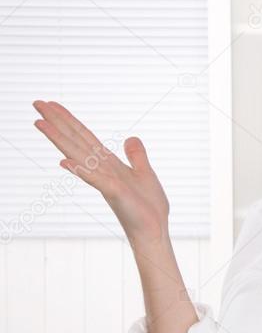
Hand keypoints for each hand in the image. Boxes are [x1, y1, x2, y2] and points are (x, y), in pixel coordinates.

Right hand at [32, 100, 169, 243]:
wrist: (153, 230)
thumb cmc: (148, 207)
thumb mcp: (145, 173)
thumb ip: (136, 156)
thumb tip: (131, 138)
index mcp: (109, 164)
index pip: (85, 137)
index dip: (69, 120)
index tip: (52, 104)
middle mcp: (101, 170)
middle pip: (76, 141)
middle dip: (57, 122)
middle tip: (36, 103)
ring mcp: (105, 182)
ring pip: (78, 156)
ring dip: (60, 140)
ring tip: (40, 123)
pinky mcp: (114, 194)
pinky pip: (96, 180)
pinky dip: (81, 171)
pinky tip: (65, 162)